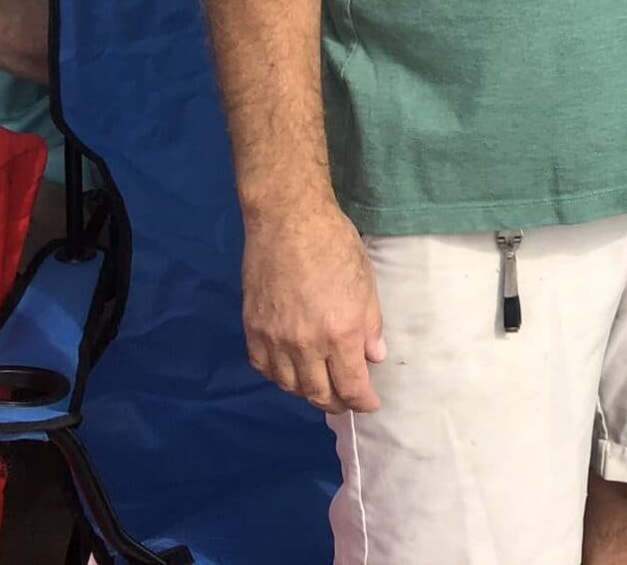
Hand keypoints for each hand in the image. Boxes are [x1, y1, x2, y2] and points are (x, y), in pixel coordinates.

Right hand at [241, 200, 385, 413]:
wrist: (288, 221)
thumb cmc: (334, 244)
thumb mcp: (366, 282)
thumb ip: (370, 326)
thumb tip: (374, 357)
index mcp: (340, 333)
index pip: (351, 385)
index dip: (362, 401)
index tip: (370, 405)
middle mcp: (306, 344)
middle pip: (319, 393)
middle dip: (337, 403)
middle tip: (347, 402)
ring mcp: (275, 339)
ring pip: (290, 386)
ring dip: (307, 393)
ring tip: (320, 390)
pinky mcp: (253, 329)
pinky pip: (264, 368)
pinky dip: (278, 377)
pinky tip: (290, 372)